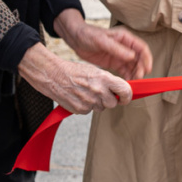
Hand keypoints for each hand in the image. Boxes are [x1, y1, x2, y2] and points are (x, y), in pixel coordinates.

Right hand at [18, 43, 132, 113]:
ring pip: (101, 108)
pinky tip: (79, 96)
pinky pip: (90, 111)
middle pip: (113, 103)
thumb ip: (109, 82)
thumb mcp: (95, 71)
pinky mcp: (81, 110)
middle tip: (101, 92)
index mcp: (104, 78)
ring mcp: (89, 102)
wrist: (53, 75)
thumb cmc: (74, 71)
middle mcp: (98, 91)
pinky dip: (87, 106)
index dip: (127, 96)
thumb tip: (120, 92)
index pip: (125, 91)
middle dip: (110, 99)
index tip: (125, 97)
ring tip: (87, 92)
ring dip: (98, 103)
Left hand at [53, 8, 151, 80]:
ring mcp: (120, 55)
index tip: (147, 69)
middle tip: (139, 78)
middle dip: (141, 69)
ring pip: (133, 66)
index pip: (142, 48)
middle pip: (139, 59)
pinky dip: (128, 77)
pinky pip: (124, 71)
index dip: (147, 58)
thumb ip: (117, 48)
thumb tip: (132, 56)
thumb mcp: (102, 41)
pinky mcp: (114, 63)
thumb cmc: (88, 34)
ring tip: (133, 83)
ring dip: (135, 74)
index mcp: (125, 38)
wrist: (75, 38)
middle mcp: (125, 47)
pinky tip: (127, 83)